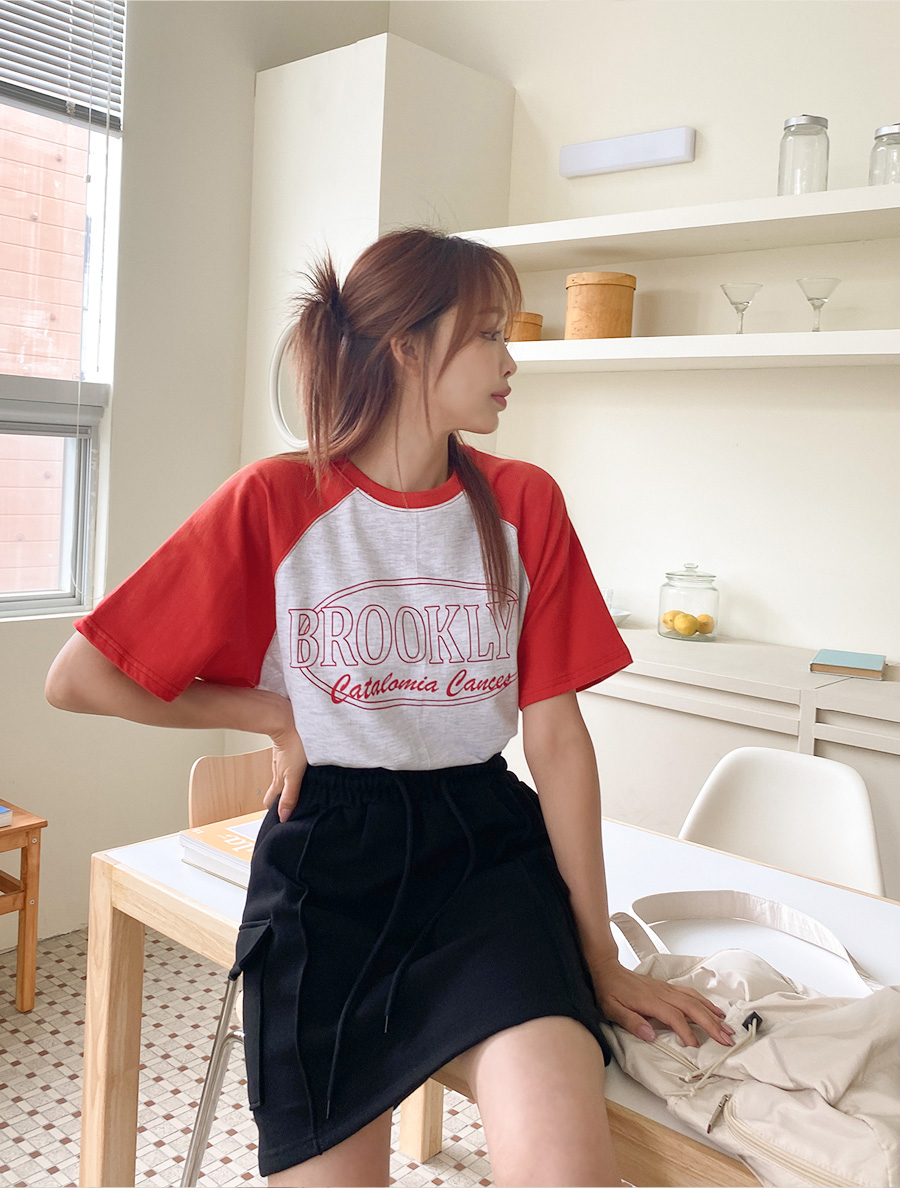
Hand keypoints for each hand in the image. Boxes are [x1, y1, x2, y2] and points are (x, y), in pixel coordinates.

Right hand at [262, 721, 307, 822]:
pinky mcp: (289, 750)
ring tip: (301, 789)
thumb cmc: (294, 745)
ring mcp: (282, 760)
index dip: (274, 810)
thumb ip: (290, 796)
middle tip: (292, 805)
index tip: (280, 817)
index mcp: (278, 780)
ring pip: (282, 776)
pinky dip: (294, 770)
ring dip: (289, 784)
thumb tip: (284, 817)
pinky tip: (303, 769)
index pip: (270, 801)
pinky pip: (288, 764)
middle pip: (276, 789)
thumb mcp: (294, 776)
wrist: (290, 719)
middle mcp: (278, 771)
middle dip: (281, 799)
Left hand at [589, 955, 734, 1048]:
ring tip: (728, 1028)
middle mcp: (662, 993)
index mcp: (650, 1001)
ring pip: (695, 1000)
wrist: (607, 970)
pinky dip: (706, 1002)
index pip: (674, 1017)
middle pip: (692, 1008)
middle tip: (726, 1040)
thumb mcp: (611, 1009)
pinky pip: (691, 994)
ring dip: (712, 1014)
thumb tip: (650, 1035)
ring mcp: (666, 989)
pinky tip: (715, 1011)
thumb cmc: (609, 991)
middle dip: (711, 1024)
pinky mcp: (667, 987)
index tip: (695, 1046)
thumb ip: (630, 1021)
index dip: (686, 1031)